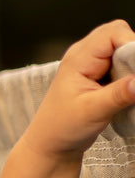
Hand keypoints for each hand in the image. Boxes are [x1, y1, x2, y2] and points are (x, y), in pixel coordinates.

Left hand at [22, 20, 134, 163]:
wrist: (51, 144)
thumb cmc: (62, 128)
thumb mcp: (93, 112)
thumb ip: (119, 95)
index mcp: (78, 58)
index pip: (113, 33)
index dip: (132, 44)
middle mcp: (84, 55)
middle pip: (120, 36)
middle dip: (133, 54)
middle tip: (133, 79)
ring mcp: (91, 63)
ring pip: (122, 50)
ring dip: (131, 66)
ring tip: (126, 89)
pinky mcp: (99, 74)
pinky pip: (120, 63)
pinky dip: (129, 74)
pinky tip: (125, 91)